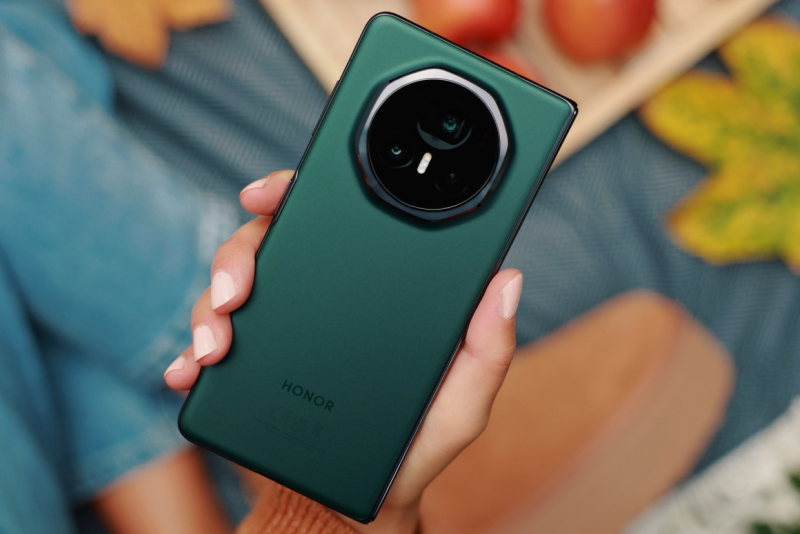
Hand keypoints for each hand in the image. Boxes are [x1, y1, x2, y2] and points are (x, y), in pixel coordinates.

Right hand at [165, 171, 522, 533]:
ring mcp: (279, 334)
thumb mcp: (461, 404)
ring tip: (214, 347)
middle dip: (236, 258)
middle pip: (266, 247)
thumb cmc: (414, 447)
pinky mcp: (248, 371)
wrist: (361, 502)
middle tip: (236, 294)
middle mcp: (320, 302)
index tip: (267, 194)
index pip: (332, 222)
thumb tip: (507, 282)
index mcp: (369, 292)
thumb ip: (488, 350)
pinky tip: (189, 372)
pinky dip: (190, 354)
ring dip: (206, 307)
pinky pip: (207, 347)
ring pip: (227, 290)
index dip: (295, 194)